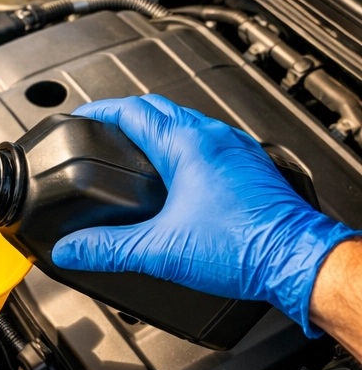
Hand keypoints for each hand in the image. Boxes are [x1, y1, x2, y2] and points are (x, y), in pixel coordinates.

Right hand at [51, 94, 355, 334]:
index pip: (130, 110)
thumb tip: (71, 249)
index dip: (98, 112)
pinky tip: (181, 173)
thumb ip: (108, 249)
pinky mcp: (251, 165)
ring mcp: (236, 148)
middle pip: (158, 108)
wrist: (298, 261)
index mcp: (186, 144)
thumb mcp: (160, 250)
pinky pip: (211, 139)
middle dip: (125, 116)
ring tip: (136, 149)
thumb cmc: (246, 247)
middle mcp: (214, 136)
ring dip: (157, 128)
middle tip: (102, 130)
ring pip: (186, 122)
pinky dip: (185, 144)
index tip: (79, 117)